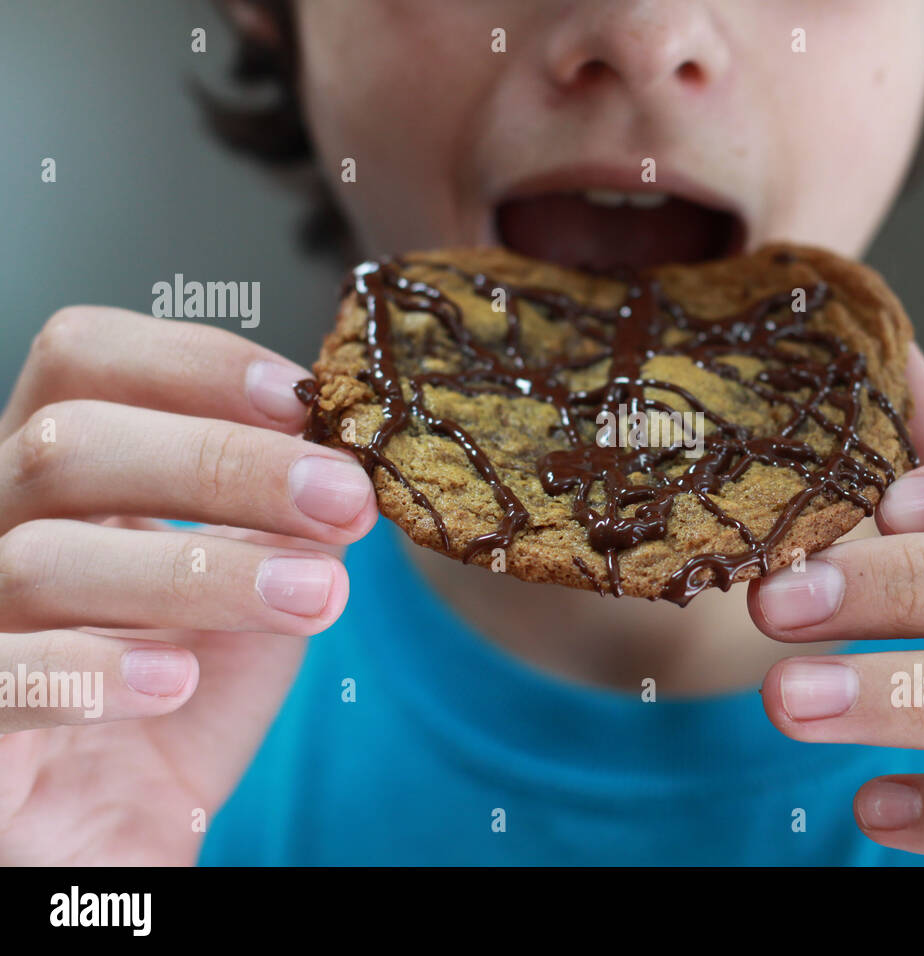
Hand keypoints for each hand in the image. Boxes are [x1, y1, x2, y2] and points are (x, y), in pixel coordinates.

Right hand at [0, 307, 375, 863]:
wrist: (121, 822)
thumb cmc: (184, 683)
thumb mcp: (257, 584)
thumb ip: (290, 519)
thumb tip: (353, 458)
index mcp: (71, 475)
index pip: (86, 361)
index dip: (191, 363)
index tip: (303, 399)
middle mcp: (0, 526)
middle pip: (68, 444)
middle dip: (223, 462)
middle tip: (343, 498)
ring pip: (42, 557)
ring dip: (201, 572)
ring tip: (317, 599)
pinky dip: (93, 672)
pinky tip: (180, 680)